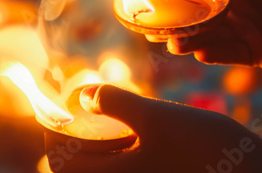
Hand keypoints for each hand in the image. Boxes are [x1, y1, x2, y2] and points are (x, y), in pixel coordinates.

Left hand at [45, 84, 261, 172]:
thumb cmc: (206, 151)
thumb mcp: (157, 119)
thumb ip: (116, 105)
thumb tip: (83, 96)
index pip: (62, 164)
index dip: (56, 133)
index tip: (64, 104)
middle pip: (83, 165)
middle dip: (81, 132)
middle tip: (87, 100)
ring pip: (110, 165)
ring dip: (104, 137)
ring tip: (112, 106)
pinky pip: (135, 165)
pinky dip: (129, 145)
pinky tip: (142, 122)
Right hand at [161, 0, 261, 86]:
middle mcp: (235, 5)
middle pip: (196, 12)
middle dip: (173, 18)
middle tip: (147, 23)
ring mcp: (244, 29)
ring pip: (207, 35)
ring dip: (187, 39)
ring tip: (169, 42)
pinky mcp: (256, 52)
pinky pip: (228, 54)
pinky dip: (211, 54)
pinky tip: (196, 52)